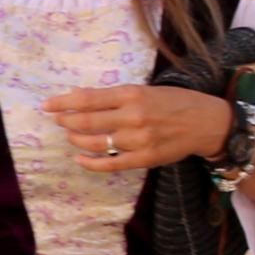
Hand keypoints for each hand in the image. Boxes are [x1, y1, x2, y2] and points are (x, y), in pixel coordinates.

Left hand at [44, 85, 233, 172]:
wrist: (206, 123)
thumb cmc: (174, 102)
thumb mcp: (145, 90)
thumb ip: (115, 96)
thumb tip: (80, 97)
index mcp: (132, 94)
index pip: (88, 99)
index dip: (63, 103)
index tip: (47, 105)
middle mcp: (133, 116)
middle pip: (87, 121)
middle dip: (66, 121)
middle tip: (57, 120)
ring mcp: (138, 140)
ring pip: (95, 143)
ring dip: (76, 139)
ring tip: (70, 135)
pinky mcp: (144, 159)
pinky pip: (110, 164)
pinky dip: (90, 162)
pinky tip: (79, 158)